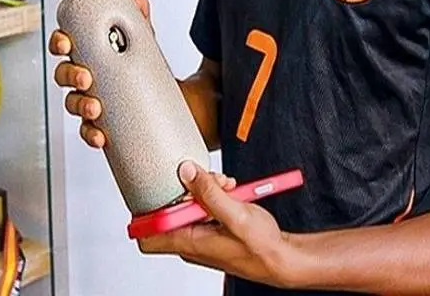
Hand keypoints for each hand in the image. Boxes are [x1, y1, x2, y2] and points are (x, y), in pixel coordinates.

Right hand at [50, 0, 152, 149]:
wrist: (179, 104)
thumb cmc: (150, 70)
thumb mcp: (144, 42)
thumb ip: (138, 16)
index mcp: (90, 54)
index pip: (64, 45)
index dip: (59, 43)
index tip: (66, 43)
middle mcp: (86, 78)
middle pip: (63, 75)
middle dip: (69, 76)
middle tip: (85, 77)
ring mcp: (92, 101)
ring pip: (72, 103)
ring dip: (79, 105)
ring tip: (95, 107)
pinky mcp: (103, 125)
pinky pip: (88, 131)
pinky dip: (90, 134)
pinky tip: (100, 135)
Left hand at [137, 161, 296, 288]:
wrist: (283, 258)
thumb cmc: (263, 249)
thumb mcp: (237, 215)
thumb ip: (210, 192)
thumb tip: (186, 172)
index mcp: (190, 243)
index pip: (146, 236)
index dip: (146, 212)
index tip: (158, 188)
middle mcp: (191, 241)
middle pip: (170, 209)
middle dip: (187, 189)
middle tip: (208, 180)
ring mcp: (202, 235)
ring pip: (189, 204)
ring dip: (206, 189)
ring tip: (226, 185)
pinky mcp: (213, 228)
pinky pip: (204, 206)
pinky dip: (215, 195)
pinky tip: (230, 191)